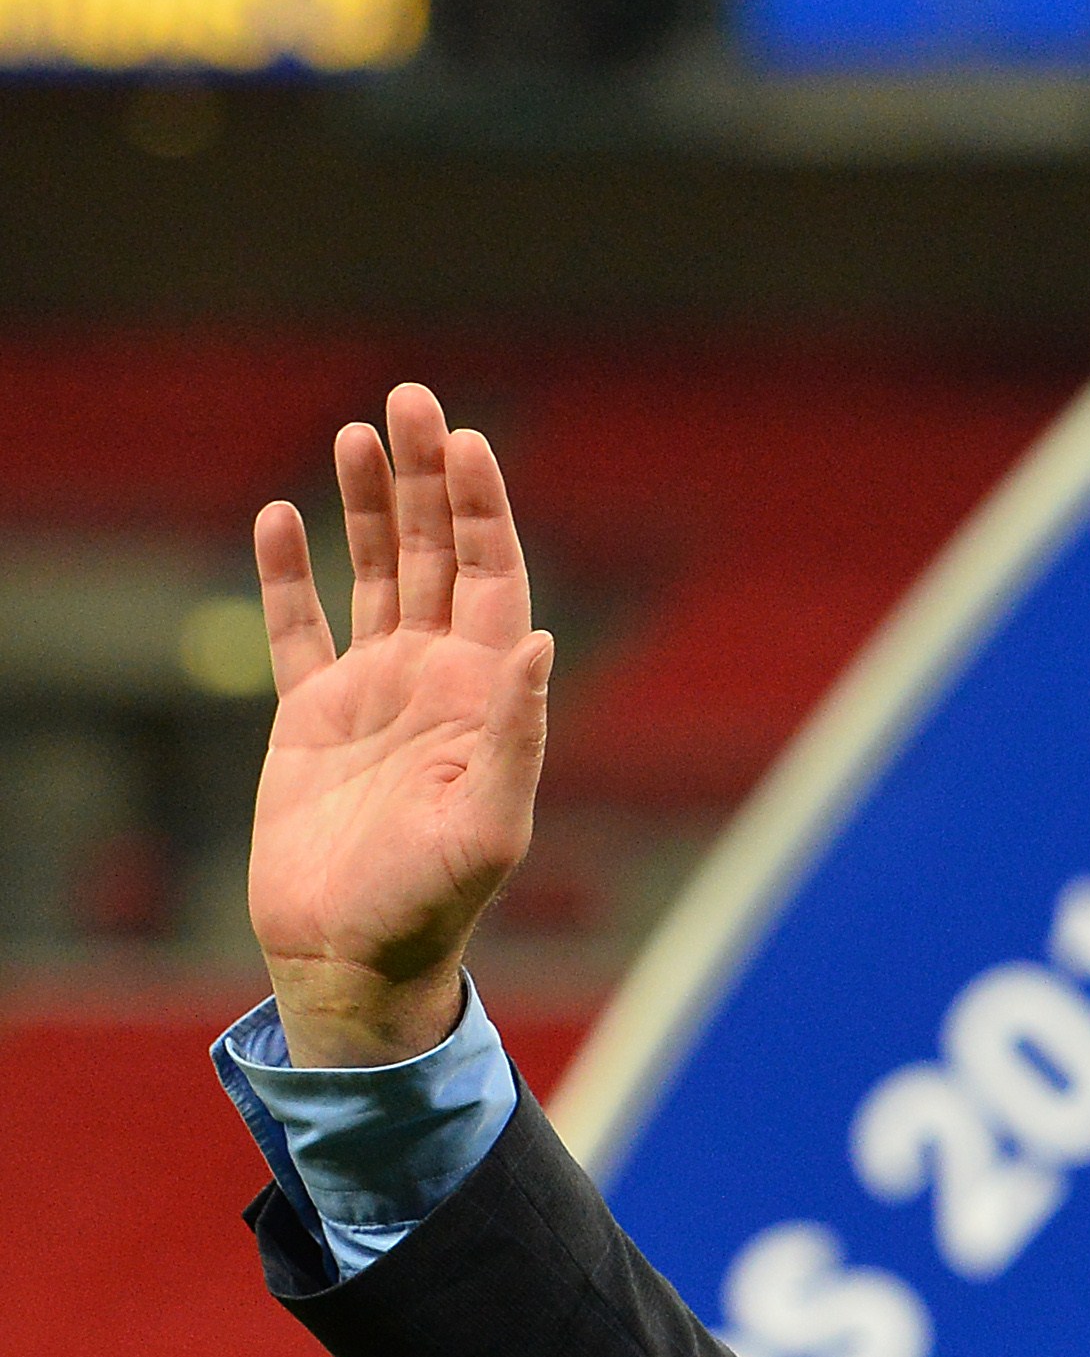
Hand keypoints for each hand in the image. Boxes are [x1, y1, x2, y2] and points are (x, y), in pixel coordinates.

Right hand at [246, 384, 553, 1066]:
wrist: (356, 957)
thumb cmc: (433, 905)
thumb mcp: (490, 824)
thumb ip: (517, 733)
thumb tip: (542, 641)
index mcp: (486, 695)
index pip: (495, 576)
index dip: (483, 508)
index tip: (465, 440)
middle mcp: (437, 680)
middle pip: (439, 555)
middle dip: (427, 479)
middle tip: (411, 399)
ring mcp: (375, 692)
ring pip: (376, 575)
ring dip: (369, 506)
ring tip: (356, 432)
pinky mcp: (311, 716)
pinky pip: (298, 628)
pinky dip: (288, 573)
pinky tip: (280, 516)